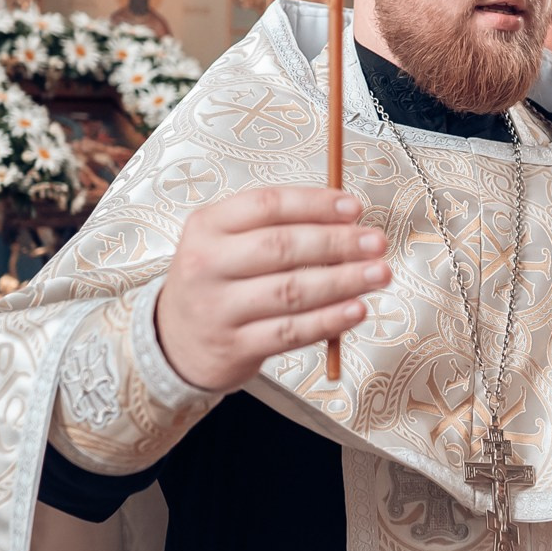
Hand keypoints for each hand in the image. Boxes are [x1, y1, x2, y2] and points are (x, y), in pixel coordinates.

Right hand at [154, 187, 391, 392]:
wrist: (173, 341)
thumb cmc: (214, 282)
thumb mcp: (223, 242)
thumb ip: (274, 226)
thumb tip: (343, 218)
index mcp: (207, 226)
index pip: (266, 205)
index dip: (315, 204)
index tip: (353, 208)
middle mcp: (208, 264)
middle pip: (282, 247)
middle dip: (337, 243)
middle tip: (375, 242)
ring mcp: (219, 308)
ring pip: (291, 291)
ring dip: (342, 281)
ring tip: (377, 274)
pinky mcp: (235, 346)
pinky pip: (291, 332)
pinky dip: (329, 320)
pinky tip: (356, 309)